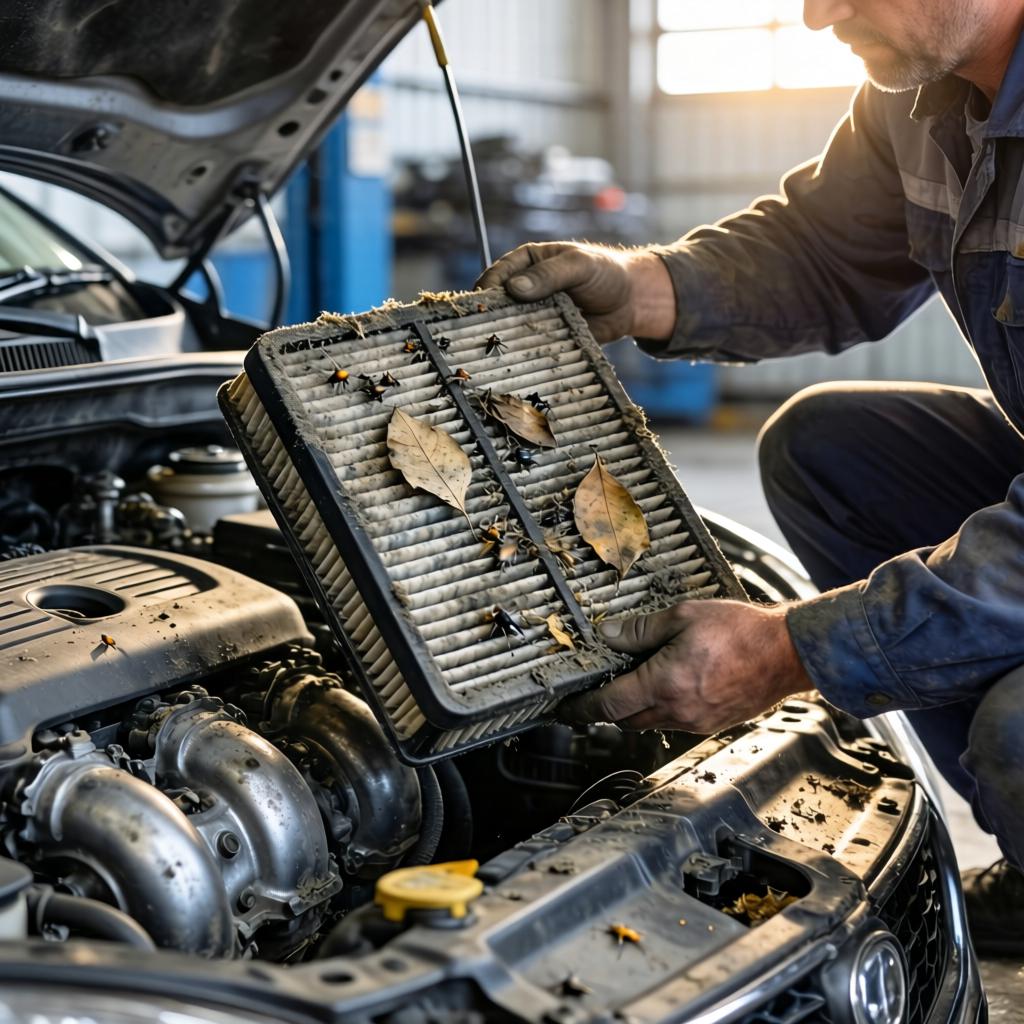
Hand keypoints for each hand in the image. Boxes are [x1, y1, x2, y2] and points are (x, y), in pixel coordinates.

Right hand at [474, 241, 675, 343]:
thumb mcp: (578, 266)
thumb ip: (549, 276)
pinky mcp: (545, 337)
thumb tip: (514, 289)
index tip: (480, 308)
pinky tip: (519, 365)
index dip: (485, 293)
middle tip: (484, 337)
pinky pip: (530, 346)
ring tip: (497, 356)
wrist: (632, 302)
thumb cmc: (605, 273)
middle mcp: (525, 290)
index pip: (496, 277)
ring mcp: (534, 316)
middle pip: (497, 307)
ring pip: (511, 330)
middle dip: (490, 321)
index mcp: (526, 264)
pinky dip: (525, 354)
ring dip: (506, 342)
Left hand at [559, 600, 811, 733]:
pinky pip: (673, 723)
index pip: (609, 704)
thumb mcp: (683, 617)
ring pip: (649, 724)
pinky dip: (659, 710)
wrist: (787, 653)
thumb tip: (608, 635)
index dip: (582, 708)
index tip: (566, 708)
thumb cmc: (742, 631)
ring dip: (634, 709)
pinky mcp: (712, 724)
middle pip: (625, 721)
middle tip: (595, 689)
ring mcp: (696, 722)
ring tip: (631, 682)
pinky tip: (665, 686)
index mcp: (665, 684)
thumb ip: (640, 629)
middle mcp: (678, 710)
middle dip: (606, 708)